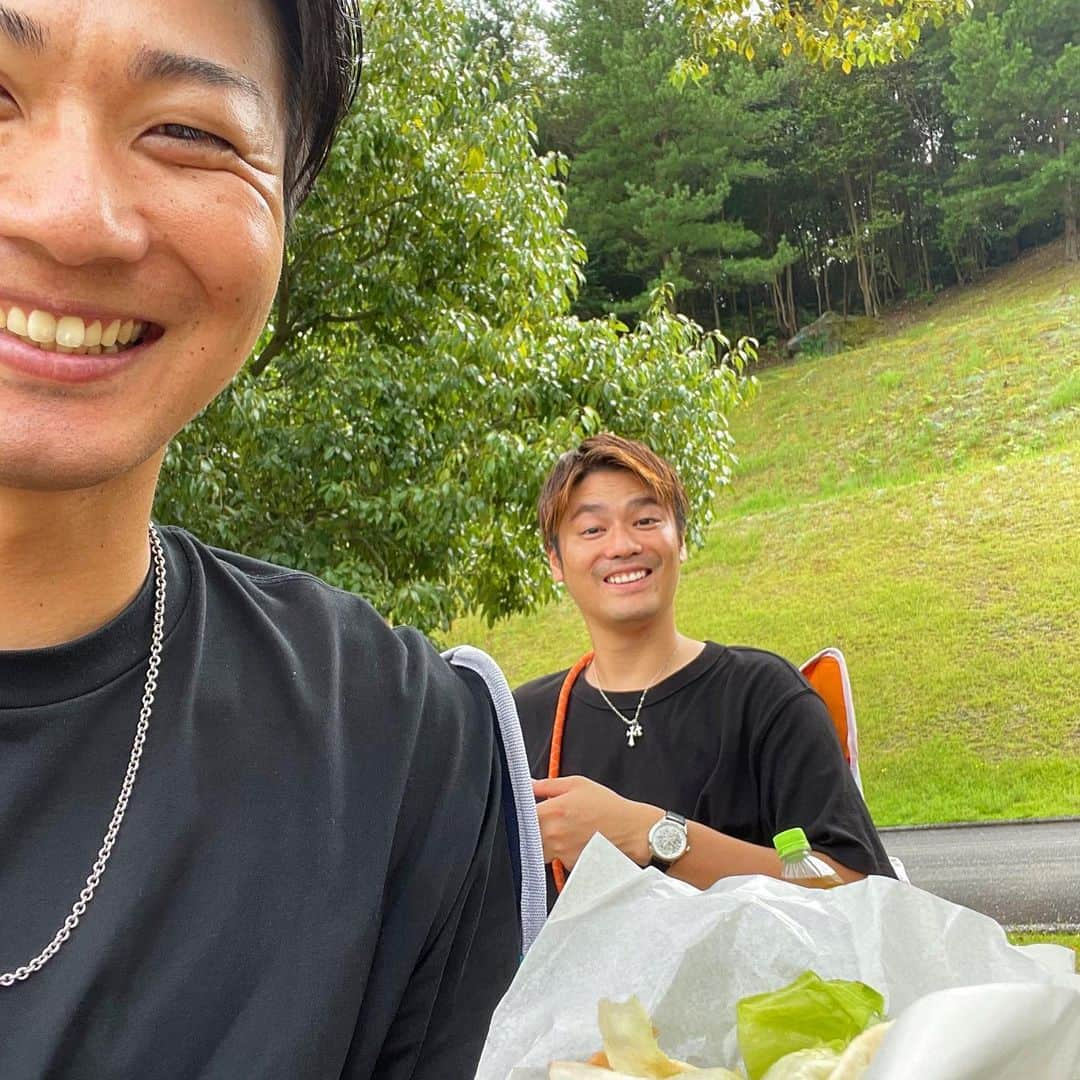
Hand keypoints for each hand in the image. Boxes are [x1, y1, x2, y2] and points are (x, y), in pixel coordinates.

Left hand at [532, 775, 662, 869]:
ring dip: (542, 842)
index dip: (520, 812)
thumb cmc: (608, 807)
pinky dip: (558, 852)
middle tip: (544, 821)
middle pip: (526, 835)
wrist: (631, 831)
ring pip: (538, 849)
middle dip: (530, 828)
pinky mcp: (569, 865)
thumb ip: (548, 785)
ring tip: (560, 831)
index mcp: (552, 811)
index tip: (523, 810)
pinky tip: (572, 842)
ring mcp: (560, 852)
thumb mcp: (577, 784)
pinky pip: (555, 859)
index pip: (520, 815)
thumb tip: (529, 784)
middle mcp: (553, 834)